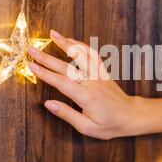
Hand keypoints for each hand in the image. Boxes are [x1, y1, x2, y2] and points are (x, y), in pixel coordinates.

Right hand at [27, 30, 141, 139]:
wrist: (131, 116)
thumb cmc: (109, 125)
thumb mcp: (87, 128)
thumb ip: (67, 114)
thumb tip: (48, 104)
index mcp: (86, 97)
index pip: (61, 82)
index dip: (44, 74)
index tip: (30, 66)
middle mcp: (92, 82)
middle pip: (66, 66)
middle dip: (46, 57)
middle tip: (31, 49)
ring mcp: (98, 74)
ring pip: (80, 54)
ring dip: (65, 43)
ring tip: (52, 33)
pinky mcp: (102, 71)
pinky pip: (92, 54)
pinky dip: (81, 45)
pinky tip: (71, 40)